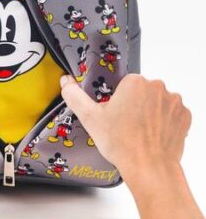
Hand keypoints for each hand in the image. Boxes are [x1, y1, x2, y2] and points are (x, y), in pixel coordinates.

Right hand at [60, 73, 190, 171]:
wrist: (149, 168)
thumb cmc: (122, 144)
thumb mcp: (90, 117)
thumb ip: (75, 96)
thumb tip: (66, 82)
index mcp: (134, 82)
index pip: (125, 84)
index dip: (118, 99)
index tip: (116, 112)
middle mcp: (157, 87)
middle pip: (141, 91)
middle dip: (134, 104)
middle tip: (125, 123)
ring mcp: (173, 102)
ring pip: (156, 101)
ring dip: (149, 111)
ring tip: (139, 130)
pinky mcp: (184, 116)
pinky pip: (170, 113)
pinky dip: (163, 121)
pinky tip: (153, 133)